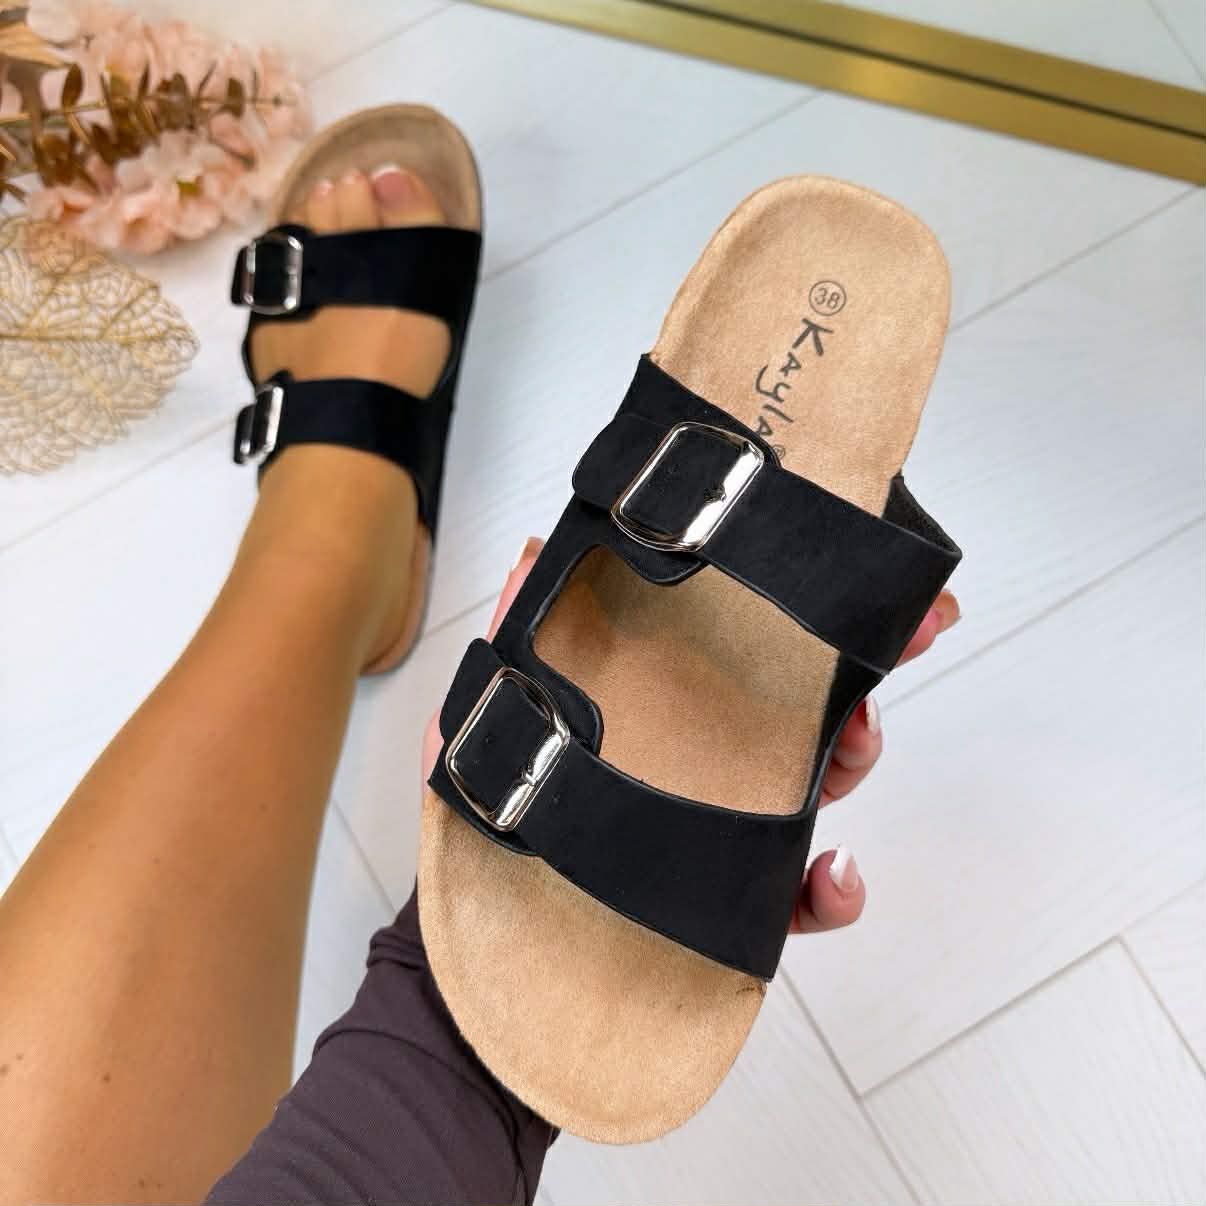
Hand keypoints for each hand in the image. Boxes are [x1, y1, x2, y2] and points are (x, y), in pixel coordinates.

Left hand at [423, 538, 960, 940]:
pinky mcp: (733, 906)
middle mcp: (705, 756)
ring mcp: (728, 827)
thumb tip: (531, 557)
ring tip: (855, 742)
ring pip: (824, 781)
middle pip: (805, 702)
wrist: (480, 937)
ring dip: (859, 756)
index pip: (740, 643)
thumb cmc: (492, 820)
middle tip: (895, 638)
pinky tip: (831, 876)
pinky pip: (803, 899)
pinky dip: (833, 891)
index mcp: (661, 704)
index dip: (799, 603)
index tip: (852, 567)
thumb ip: (512, 640)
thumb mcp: (487, 721)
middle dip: (863, 664)